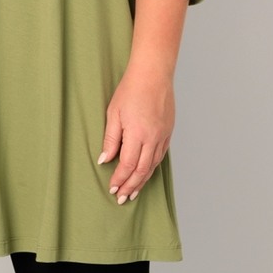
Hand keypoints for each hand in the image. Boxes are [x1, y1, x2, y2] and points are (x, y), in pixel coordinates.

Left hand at [98, 65, 174, 203]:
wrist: (153, 74)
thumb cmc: (130, 90)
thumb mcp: (113, 113)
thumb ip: (110, 139)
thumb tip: (105, 160)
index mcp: (137, 133)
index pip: (128, 165)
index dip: (120, 179)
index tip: (112, 188)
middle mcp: (153, 138)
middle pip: (142, 170)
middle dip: (131, 186)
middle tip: (122, 198)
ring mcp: (162, 135)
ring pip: (153, 165)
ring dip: (143, 181)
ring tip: (133, 192)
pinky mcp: (168, 132)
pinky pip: (160, 155)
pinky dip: (152, 168)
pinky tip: (145, 173)